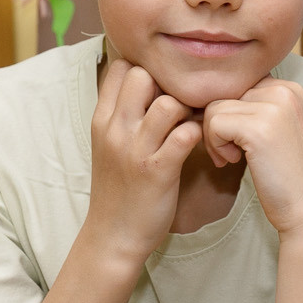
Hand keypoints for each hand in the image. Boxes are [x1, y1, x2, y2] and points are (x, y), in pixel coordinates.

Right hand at [88, 61, 201, 260]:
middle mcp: (115, 129)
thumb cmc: (118, 187)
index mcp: (102, 120)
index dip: (147, 70)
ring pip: (168, 103)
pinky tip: (200, 144)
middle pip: (143, 75)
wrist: (112, 235)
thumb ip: (123, 113)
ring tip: (193, 125)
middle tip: (183, 105)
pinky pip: (185, 136)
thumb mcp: (109, 144)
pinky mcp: (158, 171)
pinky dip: (199, 134)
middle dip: (169, 84)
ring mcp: (135, 150)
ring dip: (188, 110)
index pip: (121, 67)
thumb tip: (148, 83)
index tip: (163, 89)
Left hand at [202, 79, 302, 243]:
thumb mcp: (288, 129)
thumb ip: (264, 108)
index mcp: (293, 89)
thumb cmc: (294, 176)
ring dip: (214, 136)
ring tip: (232, 158)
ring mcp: (274, 108)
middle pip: (226, 93)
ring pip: (215, 107)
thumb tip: (221, 97)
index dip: (233, 112)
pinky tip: (232, 162)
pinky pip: (214, 124)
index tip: (240, 139)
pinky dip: (215, 146)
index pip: (241, 84)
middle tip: (232, 153)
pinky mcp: (258, 129)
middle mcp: (286, 91)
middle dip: (220, 124)